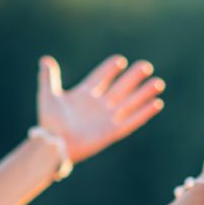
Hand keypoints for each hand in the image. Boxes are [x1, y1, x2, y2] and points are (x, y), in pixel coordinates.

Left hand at [36, 54, 166, 164]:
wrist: (53, 144)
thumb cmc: (49, 122)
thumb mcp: (48, 96)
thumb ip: (48, 78)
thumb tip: (45, 60)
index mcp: (84, 96)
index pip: (101, 78)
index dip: (110, 69)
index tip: (120, 60)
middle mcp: (98, 106)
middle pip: (120, 88)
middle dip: (133, 78)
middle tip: (146, 65)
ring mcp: (106, 119)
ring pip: (129, 103)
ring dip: (143, 93)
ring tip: (158, 82)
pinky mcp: (112, 132)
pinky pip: (132, 121)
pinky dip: (144, 113)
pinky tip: (157, 103)